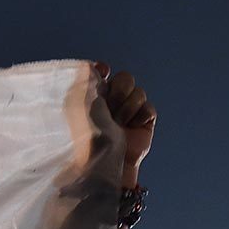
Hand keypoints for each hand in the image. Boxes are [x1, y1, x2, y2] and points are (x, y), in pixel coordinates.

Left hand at [93, 63, 156, 187]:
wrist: (104, 162)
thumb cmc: (85, 134)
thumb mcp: (79, 103)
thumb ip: (87, 80)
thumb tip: (101, 67)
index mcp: (91, 97)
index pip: (102, 72)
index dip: (103, 70)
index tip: (102, 73)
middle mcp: (110, 103)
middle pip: (125, 78)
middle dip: (118, 90)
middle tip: (109, 107)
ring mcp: (128, 113)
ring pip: (137, 92)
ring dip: (127, 106)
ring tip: (118, 123)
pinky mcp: (144, 122)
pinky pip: (148, 107)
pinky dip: (140, 116)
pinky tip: (131, 128)